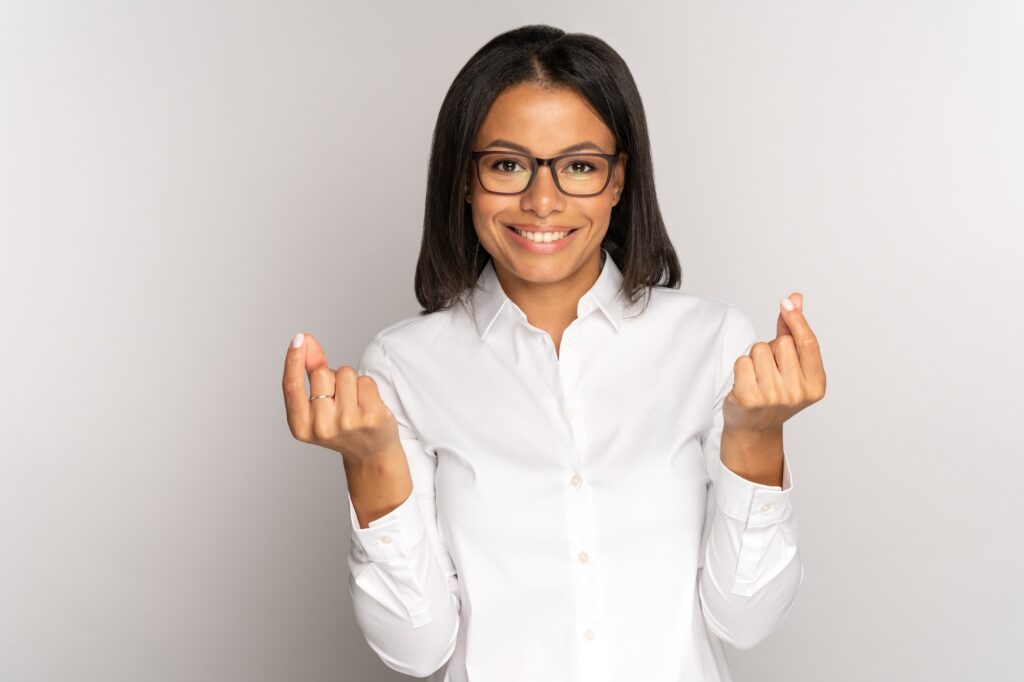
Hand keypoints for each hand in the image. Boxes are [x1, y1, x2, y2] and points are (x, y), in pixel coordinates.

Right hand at [282, 331, 401, 463]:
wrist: (371, 453)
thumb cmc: (342, 424)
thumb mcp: (319, 404)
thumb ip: (309, 371)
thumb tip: (304, 339)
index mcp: (300, 427)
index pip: (292, 387)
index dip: (293, 361)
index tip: (298, 339)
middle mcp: (321, 428)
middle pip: (322, 373)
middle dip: (332, 376)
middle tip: (340, 399)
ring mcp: (347, 424)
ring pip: (346, 373)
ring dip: (352, 381)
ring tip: (354, 402)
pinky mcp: (371, 418)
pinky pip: (366, 380)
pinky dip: (368, 387)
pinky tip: (367, 405)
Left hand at [722, 292, 826, 435]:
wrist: (754, 427)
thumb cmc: (774, 392)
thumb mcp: (791, 365)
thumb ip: (793, 331)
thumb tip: (795, 298)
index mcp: (816, 386)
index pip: (808, 344)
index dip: (797, 320)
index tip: (786, 303)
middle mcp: (797, 394)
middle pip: (781, 343)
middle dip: (772, 348)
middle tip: (770, 370)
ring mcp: (773, 398)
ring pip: (759, 350)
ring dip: (754, 358)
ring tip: (757, 378)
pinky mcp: (748, 399)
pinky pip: (742, 361)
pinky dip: (740, 368)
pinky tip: (745, 384)